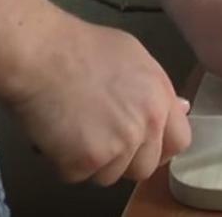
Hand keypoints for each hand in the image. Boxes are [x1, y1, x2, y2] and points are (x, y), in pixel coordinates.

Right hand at [2, 15, 190, 185]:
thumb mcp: (133, 55)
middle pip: (145, 167)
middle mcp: (145, 125)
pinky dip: (64, 162)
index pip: (179, 141)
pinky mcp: (85, 162)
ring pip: (111, 175)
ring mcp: (117, 146)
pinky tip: (56, 134)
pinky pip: (78, 176)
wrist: (41, 54)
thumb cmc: (82, 47)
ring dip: (92, 162)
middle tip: (100, 139)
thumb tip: (180, 108)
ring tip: (74, 130)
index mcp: (160, 99)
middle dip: (124, 160)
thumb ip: (157, 88)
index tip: (142, 144)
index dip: (160, 146)